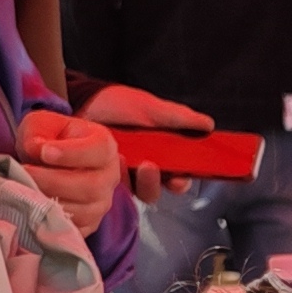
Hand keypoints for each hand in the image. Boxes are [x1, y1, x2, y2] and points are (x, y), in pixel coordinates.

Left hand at [10, 110, 121, 236]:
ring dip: (49, 202)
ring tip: (25, 190)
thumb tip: (36, 150)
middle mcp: (110, 177)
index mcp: (104, 146)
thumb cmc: (50, 140)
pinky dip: (51, 221)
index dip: (71, 153)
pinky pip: (73, 230)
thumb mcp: (41, 124)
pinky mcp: (89, 225)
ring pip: (82, 212)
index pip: (98, 151)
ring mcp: (101, 204)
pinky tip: (31, 208)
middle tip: (26, 173)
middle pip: (91, 186)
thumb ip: (38, 131)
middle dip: (54, 181)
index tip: (44, 152)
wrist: (52, 163)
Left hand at [78, 82, 223, 195]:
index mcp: (159, 155)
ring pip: (130, 192)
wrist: (83, 100)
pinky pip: (107, 188)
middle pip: (154, 190)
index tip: (178, 179)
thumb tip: (208, 125)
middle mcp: (140, 170)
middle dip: (154, 184)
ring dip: (131, 180)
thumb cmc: (118, 103)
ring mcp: (118, 175)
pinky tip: (109, 160)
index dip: (180, 182)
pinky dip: (110, 177)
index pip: (176, 178)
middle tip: (149, 167)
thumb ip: (179, 118)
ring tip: (124, 158)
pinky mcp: (97, 177)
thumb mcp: (150, 108)